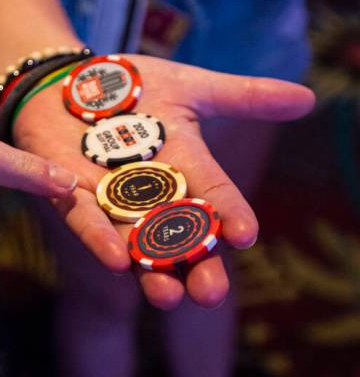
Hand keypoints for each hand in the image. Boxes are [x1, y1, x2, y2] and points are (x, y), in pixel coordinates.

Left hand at [13, 55, 314, 309]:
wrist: (69, 79)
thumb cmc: (132, 87)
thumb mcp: (190, 87)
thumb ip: (243, 98)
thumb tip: (308, 97)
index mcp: (185, 166)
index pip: (213, 194)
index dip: (229, 214)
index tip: (246, 235)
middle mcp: (151, 193)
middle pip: (177, 238)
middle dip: (195, 266)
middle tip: (210, 294)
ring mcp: (109, 197)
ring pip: (134, 242)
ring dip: (149, 270)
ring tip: (166, 297)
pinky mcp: (68, 193)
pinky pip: (83, 220)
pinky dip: (98, 238)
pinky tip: (115, 261)